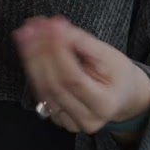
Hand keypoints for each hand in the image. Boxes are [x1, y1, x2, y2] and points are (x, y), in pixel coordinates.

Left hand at [13, 15, 149, 134]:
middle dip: (39, 52)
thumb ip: (83, 42)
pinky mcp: (58, 118)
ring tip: (26, 34)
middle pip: (54, 84)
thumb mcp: (109, 54)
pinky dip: (33, 69)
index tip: (50, 28)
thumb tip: (58, 29)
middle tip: (31, 27)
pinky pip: (40, 92)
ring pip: (42, 89)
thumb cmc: (118, 74)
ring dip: (30, 58)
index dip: (58, 52)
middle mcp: (86, 118)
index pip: (73, 78)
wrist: (122, 95)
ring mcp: (70, 122)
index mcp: (104, 104)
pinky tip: (29, 49)